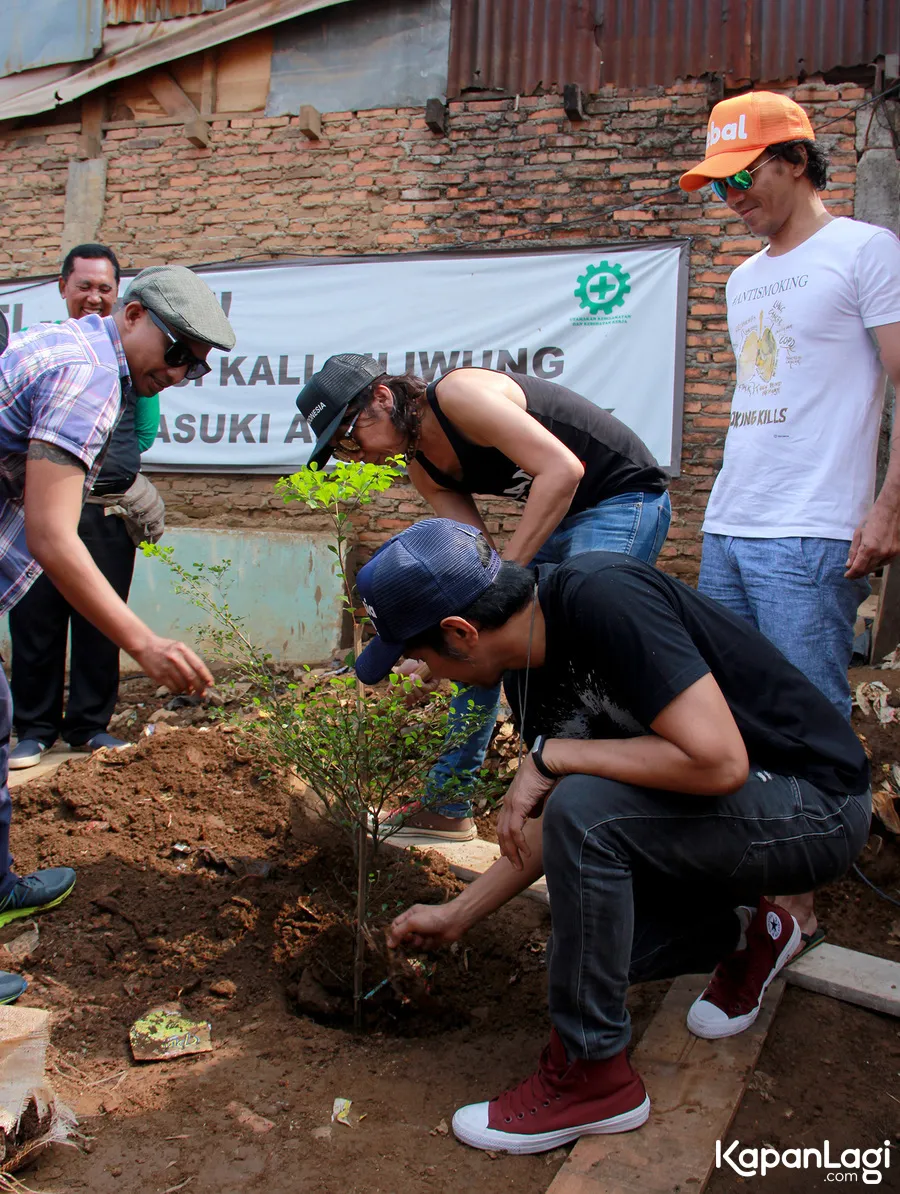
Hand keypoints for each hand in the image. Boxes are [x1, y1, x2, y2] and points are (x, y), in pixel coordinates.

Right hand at [133, 634, 212, 694]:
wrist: (144, 646)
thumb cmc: (166, 648)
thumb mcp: (179, 648)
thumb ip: (189, 660)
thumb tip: (200, 678)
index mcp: (183, 650)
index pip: (199, 666)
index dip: (206, 677)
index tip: (211, 684)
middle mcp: (175, 658)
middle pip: (192, 677)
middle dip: (199, 687)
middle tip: (202, 693)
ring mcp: (166, 668)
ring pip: (183, 684)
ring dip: (188, 690)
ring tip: (190, 690)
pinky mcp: (159, 676)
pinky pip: (173, 688)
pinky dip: (179, 690)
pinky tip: (180, 689)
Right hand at [387, 902, 465, 949]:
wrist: (454, 922)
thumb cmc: (433, 918)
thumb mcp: (412, 922)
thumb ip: (399, 932)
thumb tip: (389, 944)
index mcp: (410, 915)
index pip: (396, 925)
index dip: (394, 934)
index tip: (394, 942)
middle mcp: (416, 923)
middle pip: (404, 937)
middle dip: (407, 940)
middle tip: (412, 938)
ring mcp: (424, 932)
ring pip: (414, 944)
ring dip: (418, 943)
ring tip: (424, 938)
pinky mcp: (432, 940)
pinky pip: (424, 948)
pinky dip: (427, 945)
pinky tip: (433, 940)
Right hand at [392, 658, 439, 708]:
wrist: (419, 658)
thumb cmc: (409, 666)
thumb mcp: (399, 674)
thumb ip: (393, 684)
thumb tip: (387, 693)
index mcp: (408, 692)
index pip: (405, 702)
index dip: (401, 699)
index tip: (398, 694)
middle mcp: (417, 693)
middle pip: (411, 700)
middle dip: (406, 691)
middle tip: (405, 683)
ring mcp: (424, 690)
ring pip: (418, 696)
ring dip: (413, 686)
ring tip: (411, 676)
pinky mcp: (432, 686)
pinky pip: (425, 689)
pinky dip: (419, 683)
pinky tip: (416, 676)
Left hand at [497, 753, 556, 870]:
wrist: (545, 761)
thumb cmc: (545, 774)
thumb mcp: (538, 795)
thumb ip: (534, 806)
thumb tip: (533, 816)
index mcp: (511, 800)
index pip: (503, 825)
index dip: (505, 840)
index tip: (511, 853)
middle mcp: (507, 803)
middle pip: (501, 832)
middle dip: (507, 851)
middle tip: (514, 865)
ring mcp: (511, 804)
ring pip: (506, 834)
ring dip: (512, 852)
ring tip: (519, 865)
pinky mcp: (518, 805)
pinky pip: (514, 830)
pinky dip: (519, 843)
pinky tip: (526, 852)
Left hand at [845, 502, 899, 577]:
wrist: (891, 510)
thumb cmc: (873, 519)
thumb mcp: (858, 533)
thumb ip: (853, 551)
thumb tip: (849, 564)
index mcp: (869, 548)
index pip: (858, 568)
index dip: (851, 574)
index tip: (847, 575)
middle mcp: (881, 553)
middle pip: (867, 570)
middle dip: (858, 573)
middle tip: (851, 573)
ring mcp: (890, 553)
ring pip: (876, 567)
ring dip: (867, 569)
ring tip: (860, 566)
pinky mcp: (896, 552)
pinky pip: (884, 562)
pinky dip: (877, 563)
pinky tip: (872, 560)